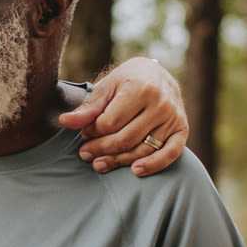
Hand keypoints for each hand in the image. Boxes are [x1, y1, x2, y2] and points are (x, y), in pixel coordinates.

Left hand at [57, 57, 189, 176]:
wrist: (158, 74)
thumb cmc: (128, 81)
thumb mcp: (107, 87)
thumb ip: (88, 107)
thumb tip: (65, 122)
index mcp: (141, 88)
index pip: (110, 122)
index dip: (93, 131)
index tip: (84, 133)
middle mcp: (160, 103)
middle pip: (125, 138)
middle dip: (101, 149)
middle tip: (84, 153)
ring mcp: (173, 118)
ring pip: (143, 149)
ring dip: (119, 161)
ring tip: (98, 164)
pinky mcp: (182, 131)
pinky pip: (170, 154)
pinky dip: (153, 165)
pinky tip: (135, 171)